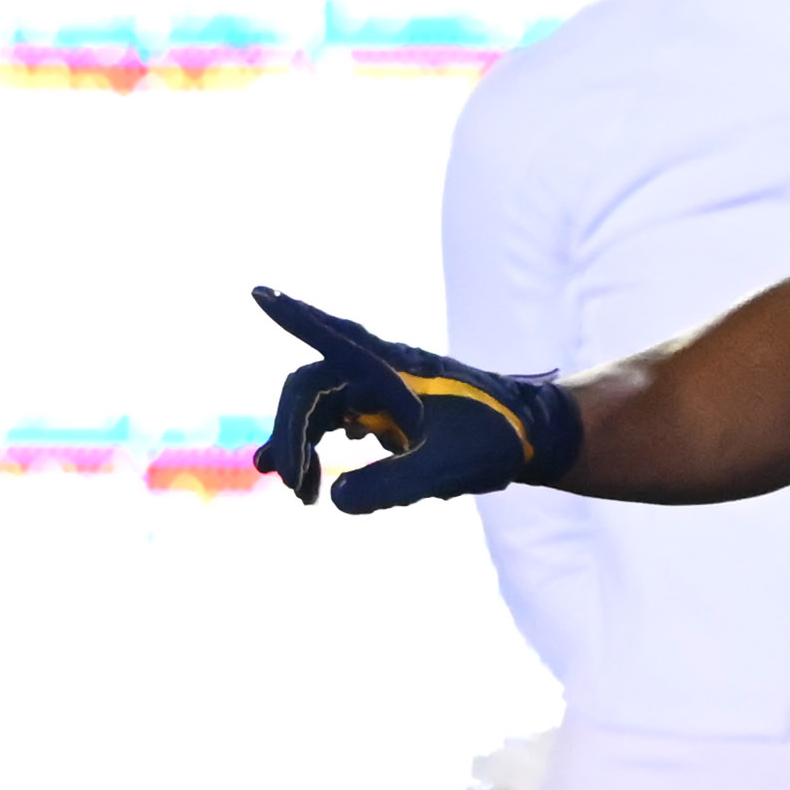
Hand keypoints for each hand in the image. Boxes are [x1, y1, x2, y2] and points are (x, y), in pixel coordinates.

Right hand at [252, 287, 584, 511]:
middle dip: (291, 434)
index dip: (294, 317)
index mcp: (392, 369)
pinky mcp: (386, 407)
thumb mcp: (446, 468)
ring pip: (319, 407)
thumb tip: (335, 498)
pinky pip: (337, 419)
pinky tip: (311, 477)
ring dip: (299, 443)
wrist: (531, 434)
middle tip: (294, 486)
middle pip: (310, 389)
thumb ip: (392, 484)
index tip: (258, 291)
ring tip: (296, 489)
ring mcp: (381, 387)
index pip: (333, 339)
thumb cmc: (494, 441)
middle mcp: (380, 370)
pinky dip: (317, 444)